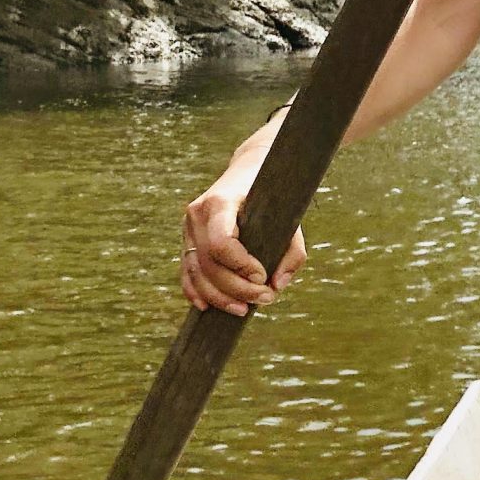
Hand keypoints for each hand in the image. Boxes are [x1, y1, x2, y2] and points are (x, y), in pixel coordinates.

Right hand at [181, 187, 304, 315]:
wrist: (248, 170)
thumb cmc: (273, 196)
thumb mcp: (290, 217)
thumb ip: (292, 253)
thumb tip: (278, 286)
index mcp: (221, 202)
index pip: (221, 243)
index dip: (241, 267)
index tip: (263, 276)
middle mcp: (198, 214)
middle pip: (210, 263)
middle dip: (236, 288)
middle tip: (264, 299)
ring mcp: (188, 227)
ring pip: (196, 272)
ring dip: (219, 297)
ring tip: (244, 309)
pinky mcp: (187, 239)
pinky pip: (187, 271)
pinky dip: (196, 292)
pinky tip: (209, 307)